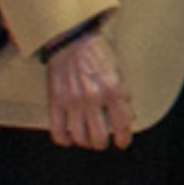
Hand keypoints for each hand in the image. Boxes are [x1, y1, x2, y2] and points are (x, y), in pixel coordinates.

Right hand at [43, 36, 133, 150]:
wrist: (71, 40)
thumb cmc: (97, 54)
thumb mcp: (119, 71)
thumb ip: (123, 95)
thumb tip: (128, 117)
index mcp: (113, 89)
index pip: (122, 125)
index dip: (123, 139)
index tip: (122, 143)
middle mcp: (93, 98)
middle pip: (98, 137)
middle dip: (102, 144)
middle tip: (102, 142)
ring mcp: (72, 101)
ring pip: (79, 137)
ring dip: (84, 142)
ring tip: (87, 140)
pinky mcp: (55, 101)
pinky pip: (57, 130)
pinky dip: (64, 139)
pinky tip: (69, 138)